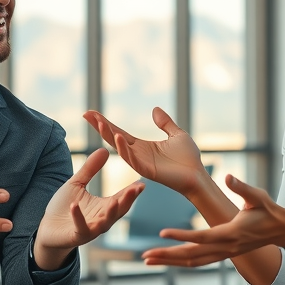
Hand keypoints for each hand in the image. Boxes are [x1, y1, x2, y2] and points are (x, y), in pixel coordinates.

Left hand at [34, 148, 144, 269]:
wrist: (47, 229)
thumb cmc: (64, 207)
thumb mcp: (77, 184)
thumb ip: (90, 169)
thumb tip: (104, 149)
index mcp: (104, 206)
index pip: (121, 198)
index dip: (131, 191)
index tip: (142, 182)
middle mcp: (101, 219)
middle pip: (118, 210)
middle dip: (127, 200)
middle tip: (136, 189)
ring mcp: (91, 229)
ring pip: (105, 222)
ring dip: (111, 213)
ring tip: (115, 202)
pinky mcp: (77, 235)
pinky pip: (80, 226)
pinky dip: (78, 216)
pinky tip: (74, 205)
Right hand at [83, 107, 208, 196]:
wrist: (198, 175)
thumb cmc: (188, 159)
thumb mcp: (176, 134)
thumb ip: (165, 123)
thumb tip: (155, 109)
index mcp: (141, 146)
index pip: (118, 132)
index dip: (105, 123)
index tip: (91, 112)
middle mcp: (137, 154)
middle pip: (113, 138)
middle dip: (100, 126)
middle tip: (86, 114)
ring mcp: (141, 163)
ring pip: (120, 148)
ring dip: (109, 135)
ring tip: (100, 123)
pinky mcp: (148, 170)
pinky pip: (133, 159)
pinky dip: (124, 149)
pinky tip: (119, 137)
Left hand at [140, 175, 284, 266]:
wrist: (281, 231)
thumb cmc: (269, 211)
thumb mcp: (258, 196)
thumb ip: (242, 187)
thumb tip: (228, 176)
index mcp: (230, 233)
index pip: (201, 237)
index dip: (181, 236)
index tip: (162, 233)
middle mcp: (225, 247)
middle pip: (191, 256)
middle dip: (167, 256)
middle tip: (145, 255)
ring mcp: (224, 253)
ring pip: (193, 262)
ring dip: (170, 261)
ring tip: (149, 259)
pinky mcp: (223, 254)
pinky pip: (199, 261)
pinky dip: (181, 261)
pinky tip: (168, 259)